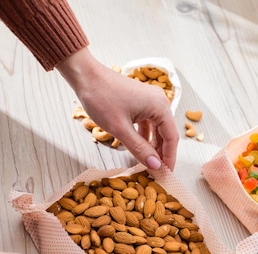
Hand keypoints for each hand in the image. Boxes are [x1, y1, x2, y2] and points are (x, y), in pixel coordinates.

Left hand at [57, 48, 178, 169]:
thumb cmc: (101, 98)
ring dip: (152, 146)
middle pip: (166, 134)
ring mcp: (150, 101)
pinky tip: (139, 148)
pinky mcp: (141, 102)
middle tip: (156, 173)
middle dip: (161, 154)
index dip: (169, 158)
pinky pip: (148, 123)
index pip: (172, 138)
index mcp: (160, 106)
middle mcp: (159, 102)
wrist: (85, 76)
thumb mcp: (120, 129)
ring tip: (147, 164)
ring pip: (156, 129)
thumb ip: (140, 149)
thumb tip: (156, 166)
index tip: (166, 175)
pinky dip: (145, 137)